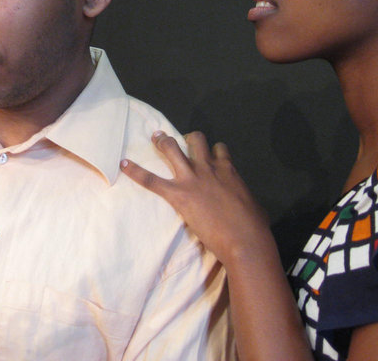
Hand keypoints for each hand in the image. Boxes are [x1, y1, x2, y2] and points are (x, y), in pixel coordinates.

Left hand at [121, 131, 268, 265]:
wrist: (245, 240)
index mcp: (229, 171)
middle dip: (185, 137)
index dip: (212, 150)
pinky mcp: (178, 194)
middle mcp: (209, 168)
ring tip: (155, 138)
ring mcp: (192, 179)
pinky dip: (136, 171)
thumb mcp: (253, 204)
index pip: (219, 149)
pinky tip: (123, 164)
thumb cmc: (254, 227)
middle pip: (196, 141)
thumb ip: (244, 196)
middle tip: (175, 139)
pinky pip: (151, 179)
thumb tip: (246, 201)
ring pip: (173, 149)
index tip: (207, 153)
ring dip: (163, 142)